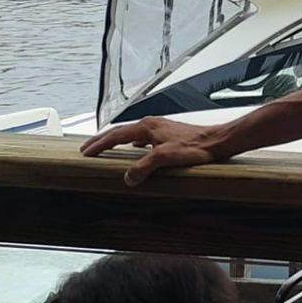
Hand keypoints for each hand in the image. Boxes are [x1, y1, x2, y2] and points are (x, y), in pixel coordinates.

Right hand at [81, 116, 230, 185]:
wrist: (216, 142)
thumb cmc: (195, 147)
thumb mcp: (165, 158)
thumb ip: (143, 167)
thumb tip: (127, 178)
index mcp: (147, 127)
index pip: (115, 135)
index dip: (99, 144)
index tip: (85, 152)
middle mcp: (151, 124)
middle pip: (120, 132)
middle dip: (103, 141)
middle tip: (88, 149)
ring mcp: (160, 128)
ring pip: (131, 134)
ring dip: (116, 142)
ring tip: (106, 149)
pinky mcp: (168, 134)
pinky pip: (143, 138)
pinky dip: (132, 144)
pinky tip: (135, 151)